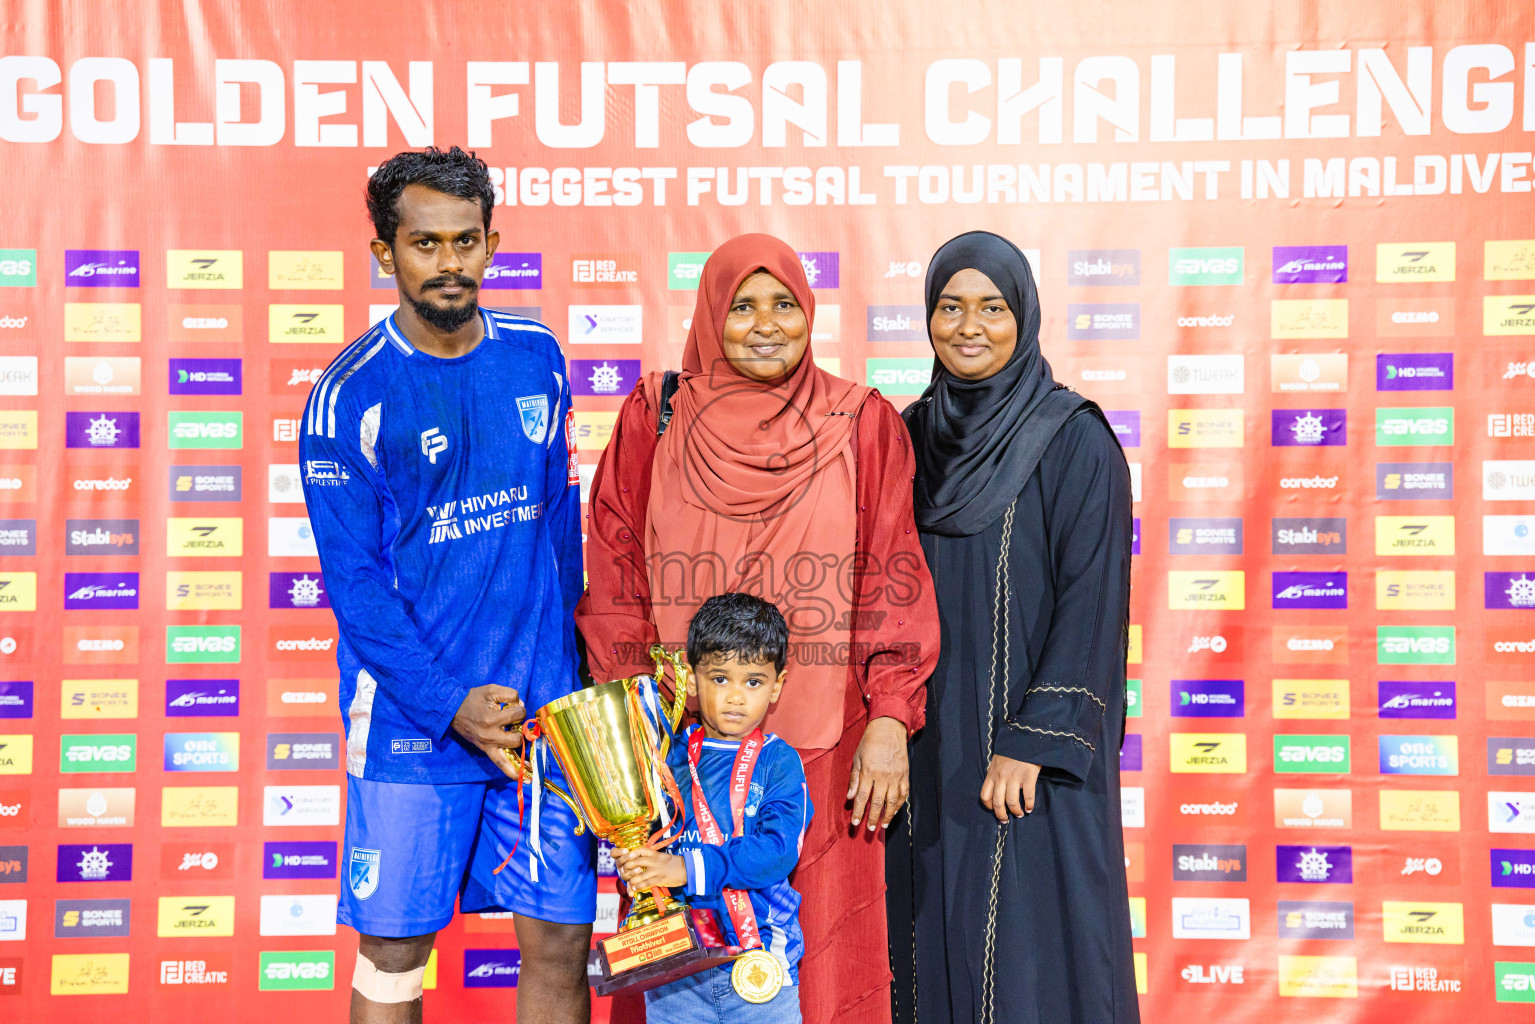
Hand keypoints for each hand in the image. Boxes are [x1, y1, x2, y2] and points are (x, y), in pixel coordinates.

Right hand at [451, 684, 525, 779]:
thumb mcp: (491, 689)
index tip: (514, 706)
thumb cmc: (473, 699)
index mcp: (491, 719)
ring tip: (533, 766)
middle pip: (517, 738)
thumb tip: (521, 705)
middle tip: (517, 725)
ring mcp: (488, 746)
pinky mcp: (486, 751)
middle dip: (521, 730)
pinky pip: (501, 765)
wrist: (453, 710)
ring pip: (510, 759)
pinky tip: (525, 778)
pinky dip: (513, 773)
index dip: (520, 708)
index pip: (518, 715)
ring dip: (522, 757)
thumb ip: (509, 694)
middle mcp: (490, 736)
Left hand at [613, 847, 686, 889]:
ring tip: (628, 882)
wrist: (686, 869)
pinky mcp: (659, 879)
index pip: (639, 850)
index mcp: (654, 853)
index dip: (630, 854)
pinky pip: (646, 883)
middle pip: (635, 862)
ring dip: (631, 880)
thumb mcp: (661, 856)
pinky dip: (638, 886)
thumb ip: (650, 858)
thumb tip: (637, 861)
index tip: (625, 858)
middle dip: (627, 868)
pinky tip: (634, 888)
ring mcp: (657, 870)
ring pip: (639, 875)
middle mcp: (654, 860)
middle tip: (623, 871)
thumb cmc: (672, 863)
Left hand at [848, 716, 908, 830]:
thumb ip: (854, 779)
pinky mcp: (905, 775)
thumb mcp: (857, 758)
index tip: (856, 823)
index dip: (859, 812)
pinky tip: (895, 811)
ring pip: (893, 801)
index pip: (863, 797)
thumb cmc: (870, 743)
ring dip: (888, 815)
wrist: (889, 729)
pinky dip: (899, 804)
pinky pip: (903, 794)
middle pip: (878, 803)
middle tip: (869, 829)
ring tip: (883, 825)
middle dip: (873, 818)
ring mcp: (896, 776)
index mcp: (869, 772)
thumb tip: (850, 797)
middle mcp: (883, 776)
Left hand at [980, 755, 1040, 820]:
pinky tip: (1029, 808)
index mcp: (992, 774)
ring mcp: (1014, 777)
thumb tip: (997, 789)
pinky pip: (1028, 796)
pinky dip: (1029, 805)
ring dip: (1016, 811)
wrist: (1024, 738)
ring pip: (1011, 802)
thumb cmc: (1011, 751)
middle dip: (1001, 815)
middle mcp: (1001, 777)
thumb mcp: (997, 761)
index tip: (994, 811)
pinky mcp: (1028, 777)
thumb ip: (996, 774)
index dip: (988, 806)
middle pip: (997, 802)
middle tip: (1005, 820)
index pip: (984, 795)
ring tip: (1019, 814)